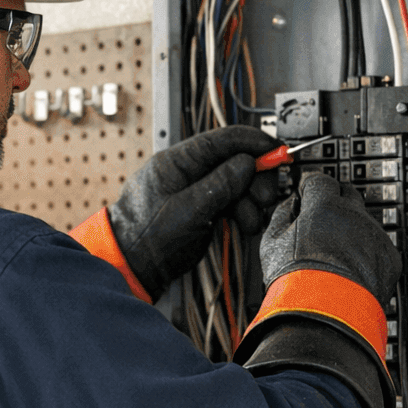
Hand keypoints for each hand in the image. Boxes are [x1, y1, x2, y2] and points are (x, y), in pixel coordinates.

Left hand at [108, 126, 278, 300]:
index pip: (223, 139)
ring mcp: (195, 190)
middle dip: (255, 178)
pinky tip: (245, 224)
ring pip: (236, 183)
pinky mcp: (201, 209)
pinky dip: (242, 211)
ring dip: (250, 200)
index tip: (277, 153)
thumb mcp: (186, 211)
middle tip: (264, 197)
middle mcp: (188, 171)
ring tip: (250, 220)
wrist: (130, 268)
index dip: (254, 143)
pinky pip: (230, 201)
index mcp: (177, 162)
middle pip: (234, 161)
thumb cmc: (145, 239)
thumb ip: (219, 185)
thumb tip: (247, 162)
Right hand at [259, 174, 401, 305]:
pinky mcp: (389, 258)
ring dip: (350, 228)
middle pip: (348, 194)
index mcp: (325, 207)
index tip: (306, 192)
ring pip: (363, 222)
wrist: (327, 313)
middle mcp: (355, 216)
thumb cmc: (297, 281)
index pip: (321, 180)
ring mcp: (375, 236)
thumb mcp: (272, 242)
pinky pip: (377, 246)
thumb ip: (282, 214)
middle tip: (321, 216)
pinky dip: (365, 251)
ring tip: (333, 251)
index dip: (310, 186)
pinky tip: (349, 267)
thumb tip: (289, 205)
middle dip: (334, 200)